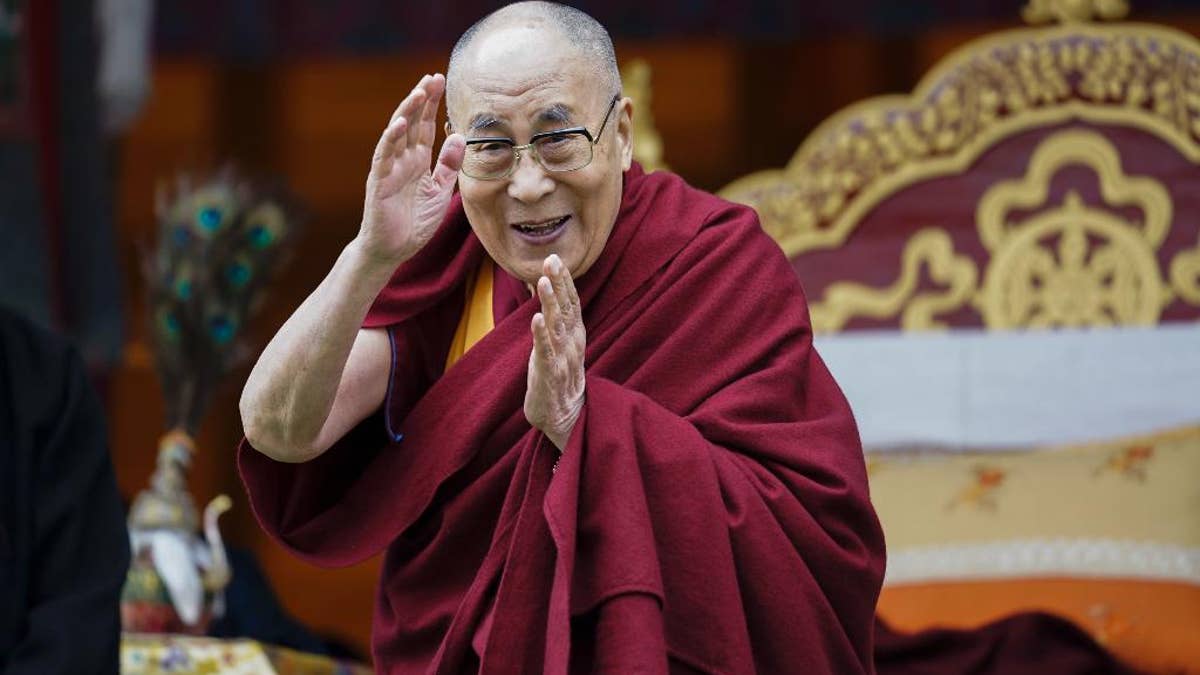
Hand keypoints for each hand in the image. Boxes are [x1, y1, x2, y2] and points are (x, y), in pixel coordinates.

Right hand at [358, 73, 465, 266]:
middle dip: (422, 100)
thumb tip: (460, 136)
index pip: (425, 126)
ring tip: (419, 92)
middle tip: (434, 77)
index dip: (433, 105)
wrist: (392, 250)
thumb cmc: (414, 222)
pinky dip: (390, 139)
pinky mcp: (379, 181)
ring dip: (407, 112)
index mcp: (418, 161)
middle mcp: (402, 159)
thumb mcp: (440, 191)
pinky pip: (384, 156)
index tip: (442, 82)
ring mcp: (389, 168)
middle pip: (412, 123)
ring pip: (397, 133)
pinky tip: (399, 124)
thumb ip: (449, 165)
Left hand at [525, 254, 585, 450]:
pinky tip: (536, 319)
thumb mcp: (558, 342)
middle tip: (552, 260)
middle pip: (566, 308)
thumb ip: (555, 316)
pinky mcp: (550, 375)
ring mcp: (563, 359)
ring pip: (557, 326)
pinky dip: (542, 335)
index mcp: (575, 334)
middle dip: (560, 284)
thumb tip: (545, 285)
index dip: (565, 281)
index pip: (572, 302)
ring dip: (550, 303)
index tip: (556, 258)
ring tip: (543, 283)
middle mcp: (573, 343)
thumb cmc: (558, 375)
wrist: (565, 416)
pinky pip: (546, 352)